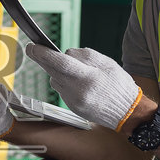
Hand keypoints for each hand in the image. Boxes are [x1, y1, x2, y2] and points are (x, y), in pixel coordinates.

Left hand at [23, 46, 143, 130]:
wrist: (127, 113)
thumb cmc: (119, 84)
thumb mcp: (107, 63)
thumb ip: (84, 55)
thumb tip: (65, 53)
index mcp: (89, 78)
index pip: (61, 63)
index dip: (44, 54)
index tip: (33, 46)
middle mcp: (78, 91)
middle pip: (53, 71)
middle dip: (42, 59)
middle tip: (33, 48)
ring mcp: (73, 101)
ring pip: (55, 80)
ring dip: (57, 71)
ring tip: (75, 71)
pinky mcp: (71, 107)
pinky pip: (61, 89)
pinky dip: (64, 82)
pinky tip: (77, 82)